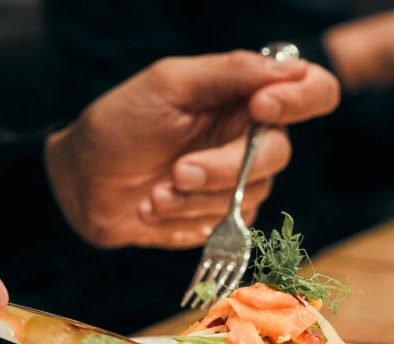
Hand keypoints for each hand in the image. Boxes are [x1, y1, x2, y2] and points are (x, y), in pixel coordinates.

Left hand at [43, 50, 339, 248]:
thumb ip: (231, 72)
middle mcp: (251, 137)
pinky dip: (188, 218)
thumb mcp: (169, 84)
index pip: (312, 91)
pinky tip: (157, 208)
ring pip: (251, 195)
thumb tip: (290, 67)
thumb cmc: (119, 125)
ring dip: (195, 198)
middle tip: (178, 170)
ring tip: (154, 193)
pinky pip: (230, 225)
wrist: (81, 184)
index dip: (300, 99)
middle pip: (279, 153)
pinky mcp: (226, 219)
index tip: (261, 107)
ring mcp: (241, 181)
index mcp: (245, 95)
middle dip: (224, 167)